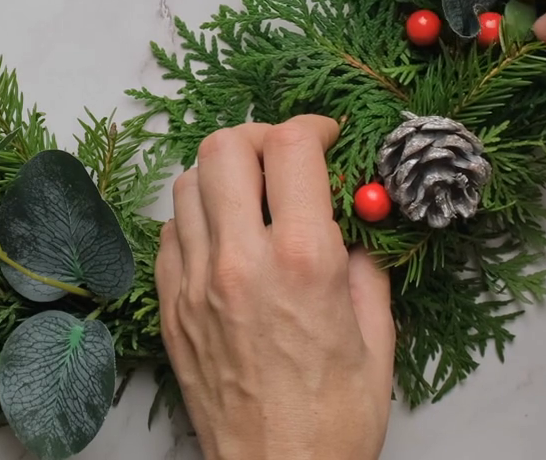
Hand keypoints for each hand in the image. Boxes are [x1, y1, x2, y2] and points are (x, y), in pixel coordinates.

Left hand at [156, 115, 394, 459]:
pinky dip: (195, 218)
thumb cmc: (334, 420)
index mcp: (301, 262)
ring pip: (187, 182)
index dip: (312, 126)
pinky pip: (169, 232)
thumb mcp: (376, 337)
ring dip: (222, 174)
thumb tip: (351, 223)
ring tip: (251, 196)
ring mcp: (195, 283)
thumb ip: (363, 266)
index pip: (290, 146)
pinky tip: (224, 238)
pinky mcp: (170, 308)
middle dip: (260, 136)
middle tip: (284, 157)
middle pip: (224, 145)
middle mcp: (240, 262)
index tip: (326, 138)